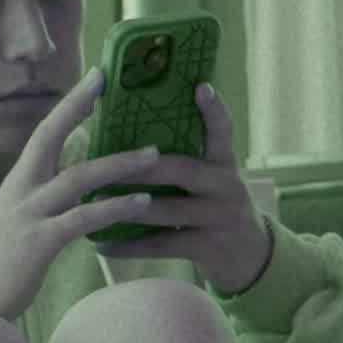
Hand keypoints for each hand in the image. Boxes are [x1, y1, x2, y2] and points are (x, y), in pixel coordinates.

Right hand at [0, 72, 194, 324]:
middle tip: (112, 82)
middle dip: (80, 106)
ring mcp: (27, 214)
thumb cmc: (0, 266)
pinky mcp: (38, 243)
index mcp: (17, 182)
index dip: (70, 103)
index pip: (43, 131)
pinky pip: (83, 219)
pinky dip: (114, 208)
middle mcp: (19, 190)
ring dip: (119, 164)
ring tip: (154, 155)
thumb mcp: (21, 221)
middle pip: (50, 136)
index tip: (96, 76)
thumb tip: (79, 179)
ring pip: (78, 178)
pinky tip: (141, 202)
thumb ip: (47, 198)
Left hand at [82, 83, 272, 298]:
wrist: (249, 256)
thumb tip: (128, 135)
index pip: (223, 131)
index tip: (200, 86)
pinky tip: (102, 246)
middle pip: (181, 169)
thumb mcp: (210, 179)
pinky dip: (129, 246)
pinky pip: (162, 245)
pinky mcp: (209, 247)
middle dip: (139, 167)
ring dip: (126, 206)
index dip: (214, 109)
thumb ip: (183, 158)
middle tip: (105, 162)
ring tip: (93, 201)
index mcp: (224, 163)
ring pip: (167, 209)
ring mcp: (219, 217)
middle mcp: (226, 186)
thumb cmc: (214, 207)